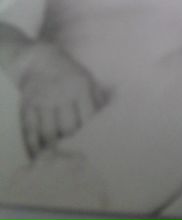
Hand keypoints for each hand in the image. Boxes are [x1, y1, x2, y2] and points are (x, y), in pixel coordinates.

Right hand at [14, 42, 109, 158]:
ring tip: (59, 163)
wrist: (39, 59)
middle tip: (76, 159)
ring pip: (48, 132)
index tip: (95, 149)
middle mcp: (62, 94)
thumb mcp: (88, 79)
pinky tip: (38, 157)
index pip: (88, 117)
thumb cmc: (69, 73)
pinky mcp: (27, 106)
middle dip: (72, 145)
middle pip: (68, 128)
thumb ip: (99, 99)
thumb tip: (113, 117)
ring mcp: (43, 100)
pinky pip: (29, 130)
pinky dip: (33, 146)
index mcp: (81, 87)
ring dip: (53, 150)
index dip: (91, 135)